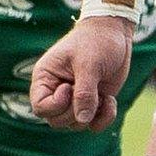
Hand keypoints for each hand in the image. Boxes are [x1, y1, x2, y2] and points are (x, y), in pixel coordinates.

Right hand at [31, 15, 132, 131]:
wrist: (115, 31)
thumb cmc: (96, 42)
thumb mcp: (88, 64)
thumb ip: (84, 93)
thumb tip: (82, 120)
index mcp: (45, 78)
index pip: (40, 107)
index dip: (56, 105)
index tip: (69, 87)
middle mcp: (56, 91)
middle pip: (56, 120)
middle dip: (75, 113)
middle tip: (90, 92)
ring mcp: (75, 99)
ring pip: (75, 124)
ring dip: (92, 115)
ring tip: (103, 95)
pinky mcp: (92, 102)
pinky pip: (93, 124)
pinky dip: (104, 118)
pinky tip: (110, 100)